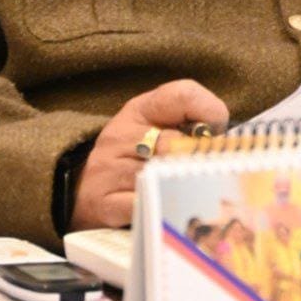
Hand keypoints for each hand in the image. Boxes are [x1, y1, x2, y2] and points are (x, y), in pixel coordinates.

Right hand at [69, 79, 228, 229]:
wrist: (79, 190)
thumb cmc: (131, 156)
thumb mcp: (154, 125)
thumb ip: (188, 121)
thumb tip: (221, 136)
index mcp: (141, 109)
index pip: (182, 94)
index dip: (209, 111)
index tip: (217, 129)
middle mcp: (122, 134)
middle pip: (175, 142)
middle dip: (196, 159)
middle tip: (208, 169)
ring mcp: (110, 169)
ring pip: (159, 174)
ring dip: (180, 183)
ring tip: (190, 188)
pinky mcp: (104, 204)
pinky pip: (142, 203)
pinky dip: (159, 206)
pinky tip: (167, 206)